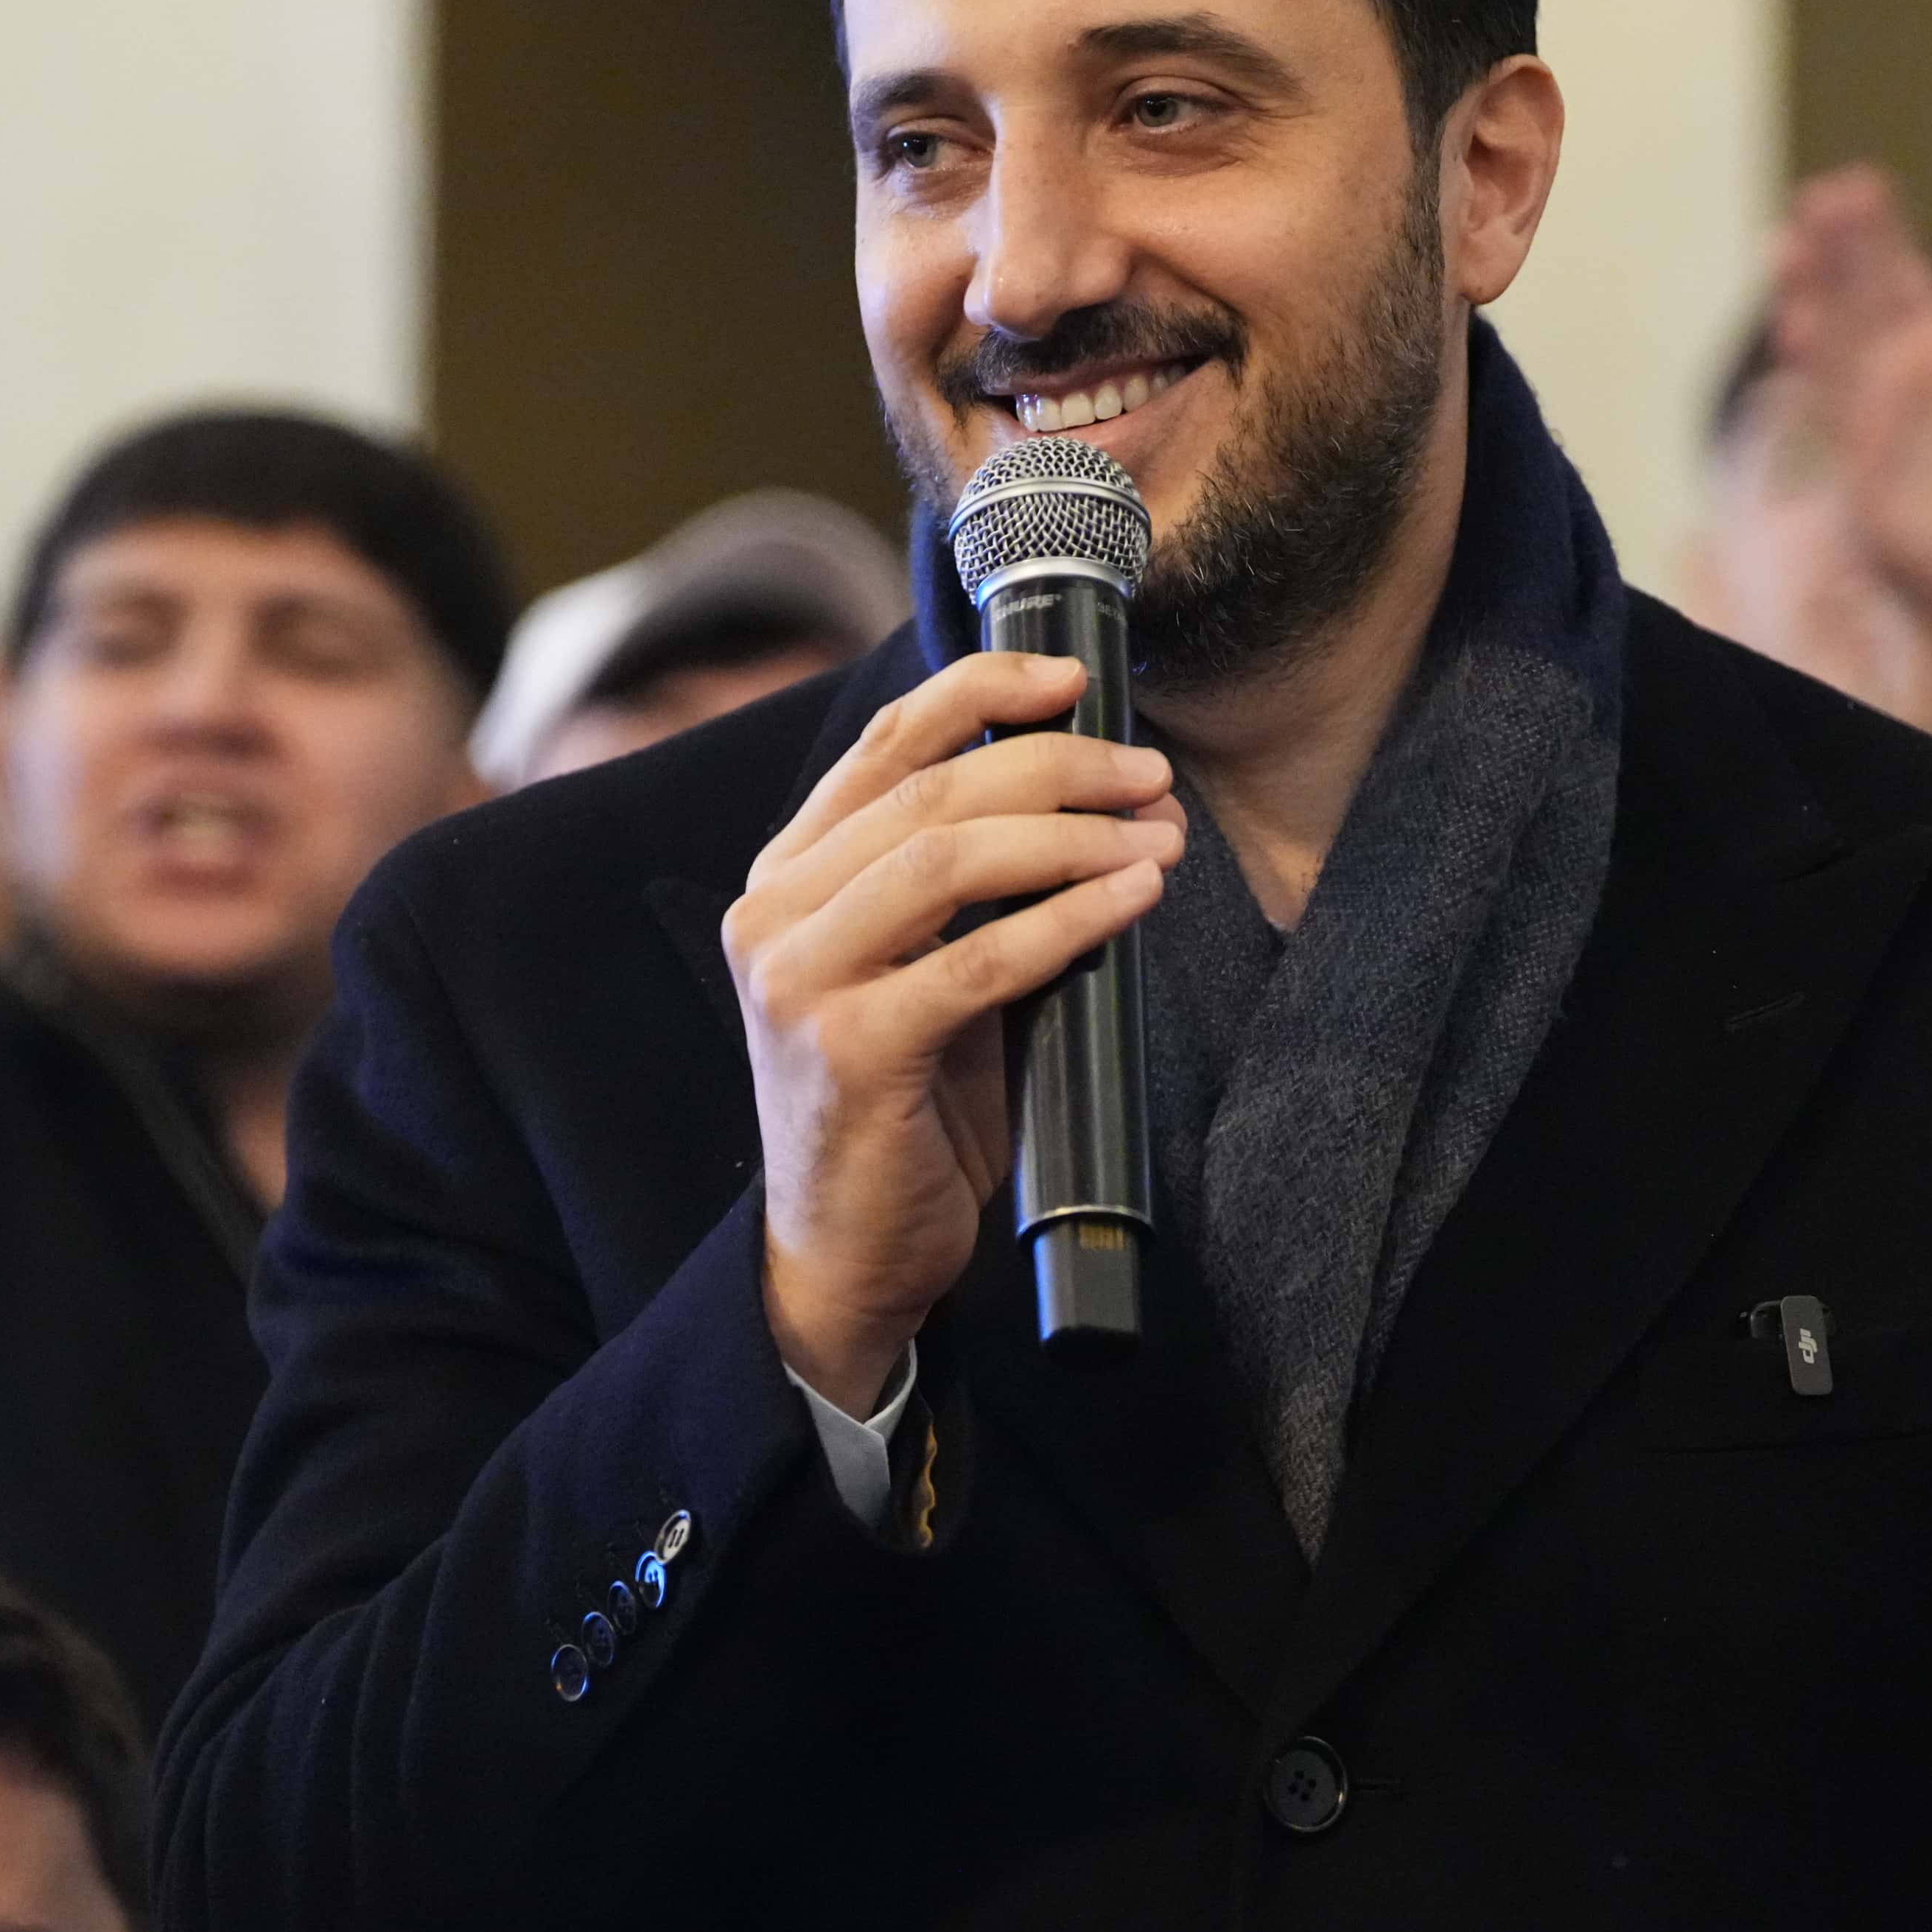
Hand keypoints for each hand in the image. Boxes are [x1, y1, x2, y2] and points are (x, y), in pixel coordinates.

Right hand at [724, 650, 1181, 1413]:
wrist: (846, 1255)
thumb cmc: (904, 1108)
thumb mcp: (926, 971)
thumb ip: (970, 888)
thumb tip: (1098, 799)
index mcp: (787, 877)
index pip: (884, 744)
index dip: (981, 690)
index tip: (1072, 677)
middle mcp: (773, 914)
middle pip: (932, 791)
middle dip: (1059, 767)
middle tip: (1151, 778)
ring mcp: (797, 981)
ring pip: (949, 857)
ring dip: (1073, 834)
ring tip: (1158, 834)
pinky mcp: (845, 1051)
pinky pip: (977, 959)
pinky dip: (1068, 918)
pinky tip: (1131, 897)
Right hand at [1769, 166, 1931, 737]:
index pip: (1899, 282)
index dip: (1876, 235)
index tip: (1856, 183)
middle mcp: (1895, 388)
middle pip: (1858, 308)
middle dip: (1835, 256)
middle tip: (1817, 197)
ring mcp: (1874, 438)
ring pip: (1835, 362)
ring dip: (1810, 310)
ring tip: (1788, 254)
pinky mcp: (1870, 496)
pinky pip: (1856, 445)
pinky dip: (1859, 408)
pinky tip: (1838, 358)